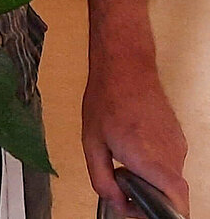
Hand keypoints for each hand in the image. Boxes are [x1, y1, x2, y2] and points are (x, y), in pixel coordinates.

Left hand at [82, 52, 187, 216]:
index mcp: (150, 161)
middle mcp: (170, 156)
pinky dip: (155, 163)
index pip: (176, 204)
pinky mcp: (178, 136)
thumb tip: (116, 202)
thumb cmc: (107, 99)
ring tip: (125, 159)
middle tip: (125, 187)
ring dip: (152, 179)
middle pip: (172, 195)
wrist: (125, 65)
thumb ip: (102, 179)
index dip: (158, 214)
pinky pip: (170, 161)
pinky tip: (134, 146)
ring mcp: (178, 145)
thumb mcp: (91, 142)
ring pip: (171, 177)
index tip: (136, 208)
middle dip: (150, 198)